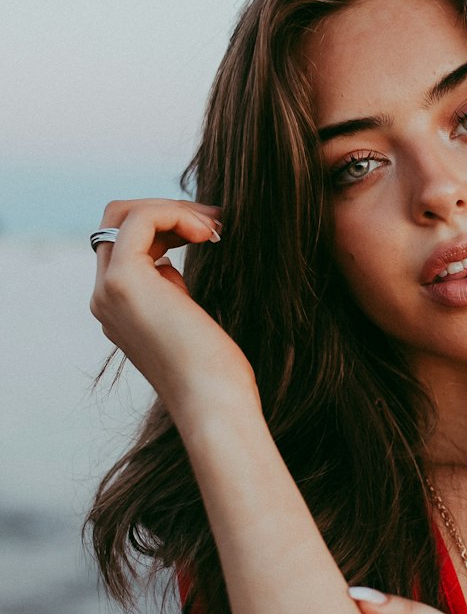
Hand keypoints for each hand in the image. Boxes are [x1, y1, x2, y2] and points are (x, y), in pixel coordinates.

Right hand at [90, 198, 255, 414]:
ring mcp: (109, 289)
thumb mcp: (187, 323)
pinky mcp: (125, 280)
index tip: (210, 235)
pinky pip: (141, 219)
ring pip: (124, 215)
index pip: (127, 247)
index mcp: (118, 309)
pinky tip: (207, 233)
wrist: (213, 403)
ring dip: (173, 210)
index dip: (166, 231)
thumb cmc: (215, 374)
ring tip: (214, 227)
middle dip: (166, 212)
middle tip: (213, 223)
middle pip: (118, 225)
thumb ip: (170, 294)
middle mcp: (105, 298)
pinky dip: (174, 213)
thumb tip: (168, 267)